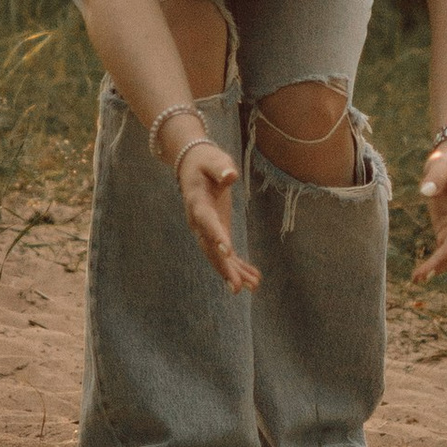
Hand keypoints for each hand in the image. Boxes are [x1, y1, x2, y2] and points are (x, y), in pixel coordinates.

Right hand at [171, 135, 258, 292]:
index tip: (226, 252)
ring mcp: (206, 229)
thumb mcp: (213, 159)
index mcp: (197, 203)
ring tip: (252, 287)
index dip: (215, 236)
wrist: (192, 166)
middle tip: (237, 287)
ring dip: (233, 272)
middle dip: (223, 268)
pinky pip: (225, 253)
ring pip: (217, 256)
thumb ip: (220, 167)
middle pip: (209, 248)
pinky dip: (239, 266)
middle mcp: (198, 221)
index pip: (206, 221)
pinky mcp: (216, 231)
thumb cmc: (205, 161)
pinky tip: (255, 278)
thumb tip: (230, 175)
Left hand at [411, 137, 446, 281]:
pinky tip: (418, 276)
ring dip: (437, 266)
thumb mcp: (441, 162)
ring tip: (419, 279)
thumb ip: (436, 174)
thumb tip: (425, 191)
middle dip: (446, 259)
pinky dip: (432, 263)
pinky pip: (441, 250)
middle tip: (428, 272)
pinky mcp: (446, 231)